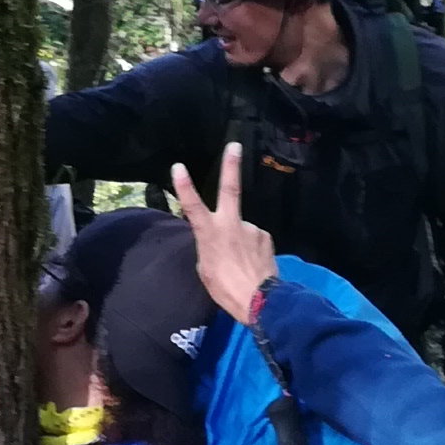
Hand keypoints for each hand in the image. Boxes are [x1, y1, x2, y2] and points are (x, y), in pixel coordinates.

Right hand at [169, 142, 278, 323]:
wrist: (260, 300)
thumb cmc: (224, 289)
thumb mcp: (205, 269)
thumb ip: (209, 248)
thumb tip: (217, 242)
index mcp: (210, 234)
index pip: (192, 206)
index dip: (184, 186)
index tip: (178, 166)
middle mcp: (231, 224)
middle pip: (230, 190)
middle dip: (231, 166)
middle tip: (235, 145)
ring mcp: (251, 229)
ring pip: (242, 230)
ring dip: (241, 243)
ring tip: (242, 265)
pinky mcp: (265, 237)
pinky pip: (254, 240)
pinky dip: (252, 250)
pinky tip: (253, 264)